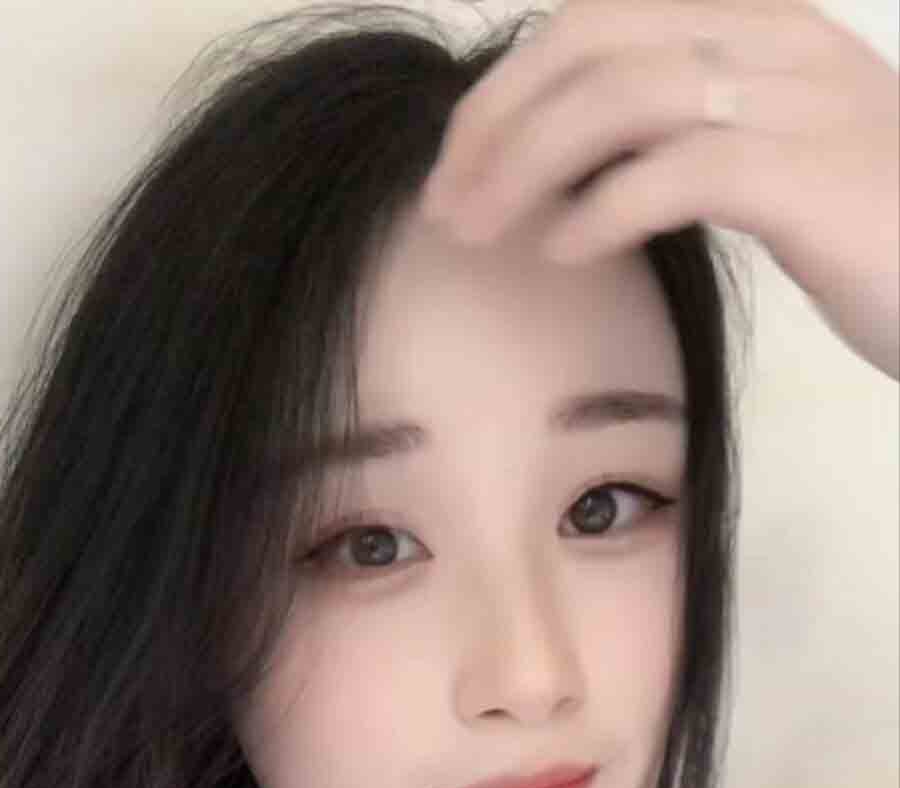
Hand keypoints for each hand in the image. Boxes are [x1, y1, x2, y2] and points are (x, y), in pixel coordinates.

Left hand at [421, 0, 899, 381]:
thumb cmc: (884, 238)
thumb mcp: (781, 166)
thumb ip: (694, 142)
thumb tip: (580, 176)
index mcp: (762, 28)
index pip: (602, 17)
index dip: (510, 84)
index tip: (458, 164)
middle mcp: (779, 43)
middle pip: (595, 40)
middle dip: (498, 119)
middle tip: (446, 203)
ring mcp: (802, 103)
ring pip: (623, 96)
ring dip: (527, 165)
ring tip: (483, 232)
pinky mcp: (814, 177)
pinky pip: (680, 171)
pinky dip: (603, 208)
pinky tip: (565, 250)